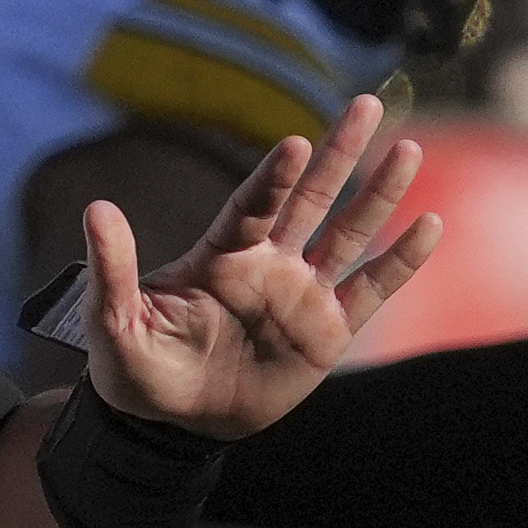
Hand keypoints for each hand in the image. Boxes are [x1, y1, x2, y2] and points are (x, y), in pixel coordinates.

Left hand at [80, 91, 437, 440]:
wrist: (169, 424)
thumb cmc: (136, 368)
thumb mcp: (114, 321)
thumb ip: (113, 268)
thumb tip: (96, 209)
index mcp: (221, 253)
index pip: (253, 205)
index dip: (274, 177)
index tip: (295, 144)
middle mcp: (267, 262)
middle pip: (311, 198)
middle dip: (339, 153)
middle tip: (367, 104)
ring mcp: (301, 294)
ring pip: (348, 233)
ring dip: (378, 194)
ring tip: (406, 149)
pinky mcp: (327, 331)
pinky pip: (370, 290)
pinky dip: (400, 261)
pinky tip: (431, 225)